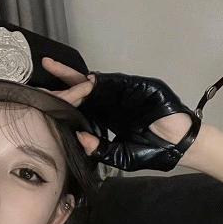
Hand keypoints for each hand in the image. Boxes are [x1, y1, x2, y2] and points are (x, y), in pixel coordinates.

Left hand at [42, 60, 222, 171]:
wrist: (179, 145)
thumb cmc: (152, 152)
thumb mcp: (120, 156)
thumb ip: (100, 149)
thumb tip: (78, 137)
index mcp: (105, 119)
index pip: (79, 108)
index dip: (63, 102)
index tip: (43, 98)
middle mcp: (110, 104)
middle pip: (81, 89)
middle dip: (62, 79)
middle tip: (43, 68)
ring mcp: (122, 94)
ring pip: (94, 82)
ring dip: (74, 76)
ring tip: (53, 68)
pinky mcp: (136, 88)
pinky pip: (115, 83)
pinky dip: (100, 82)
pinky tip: (84, 80)